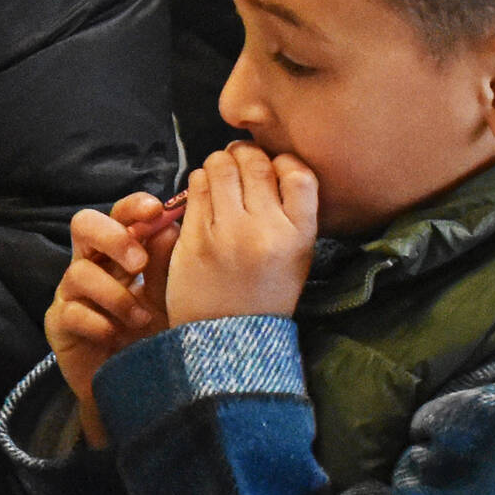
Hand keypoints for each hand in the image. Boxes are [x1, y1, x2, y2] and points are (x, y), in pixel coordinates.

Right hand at [47, 191, 182, 446]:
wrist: (134, 390)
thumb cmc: (153, 336)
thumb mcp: (168, 300)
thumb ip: (167, 267)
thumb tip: (170, 227)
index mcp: (120, 253)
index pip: (120, 215)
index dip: (132, 206)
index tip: (154, 209)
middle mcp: (91, 264)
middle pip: (84, 225)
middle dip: (112, 237)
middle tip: (139, 263)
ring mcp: (71, 293)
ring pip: (79, 272)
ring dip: (115, 295)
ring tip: (141, 318)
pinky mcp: (59, 323)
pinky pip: (71, 312)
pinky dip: (98, 323)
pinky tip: (114, 336)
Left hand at [166, 143, 318, 326]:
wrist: (227, 339)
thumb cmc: (264, 294)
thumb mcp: (296, 257)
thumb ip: (291, 212)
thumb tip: (273, 163)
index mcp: (299, 236)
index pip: (298, 173)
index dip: (283, 161)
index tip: (273, 168)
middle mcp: (266, 230)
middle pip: (256, 162)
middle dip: (246, 154)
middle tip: (240, 162)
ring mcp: (228, 232)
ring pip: (222, 166)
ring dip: (220, 163)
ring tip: (221, 176)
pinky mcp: (195, 236)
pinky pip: (197, 185)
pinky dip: (200, 180)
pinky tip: (205, 193)